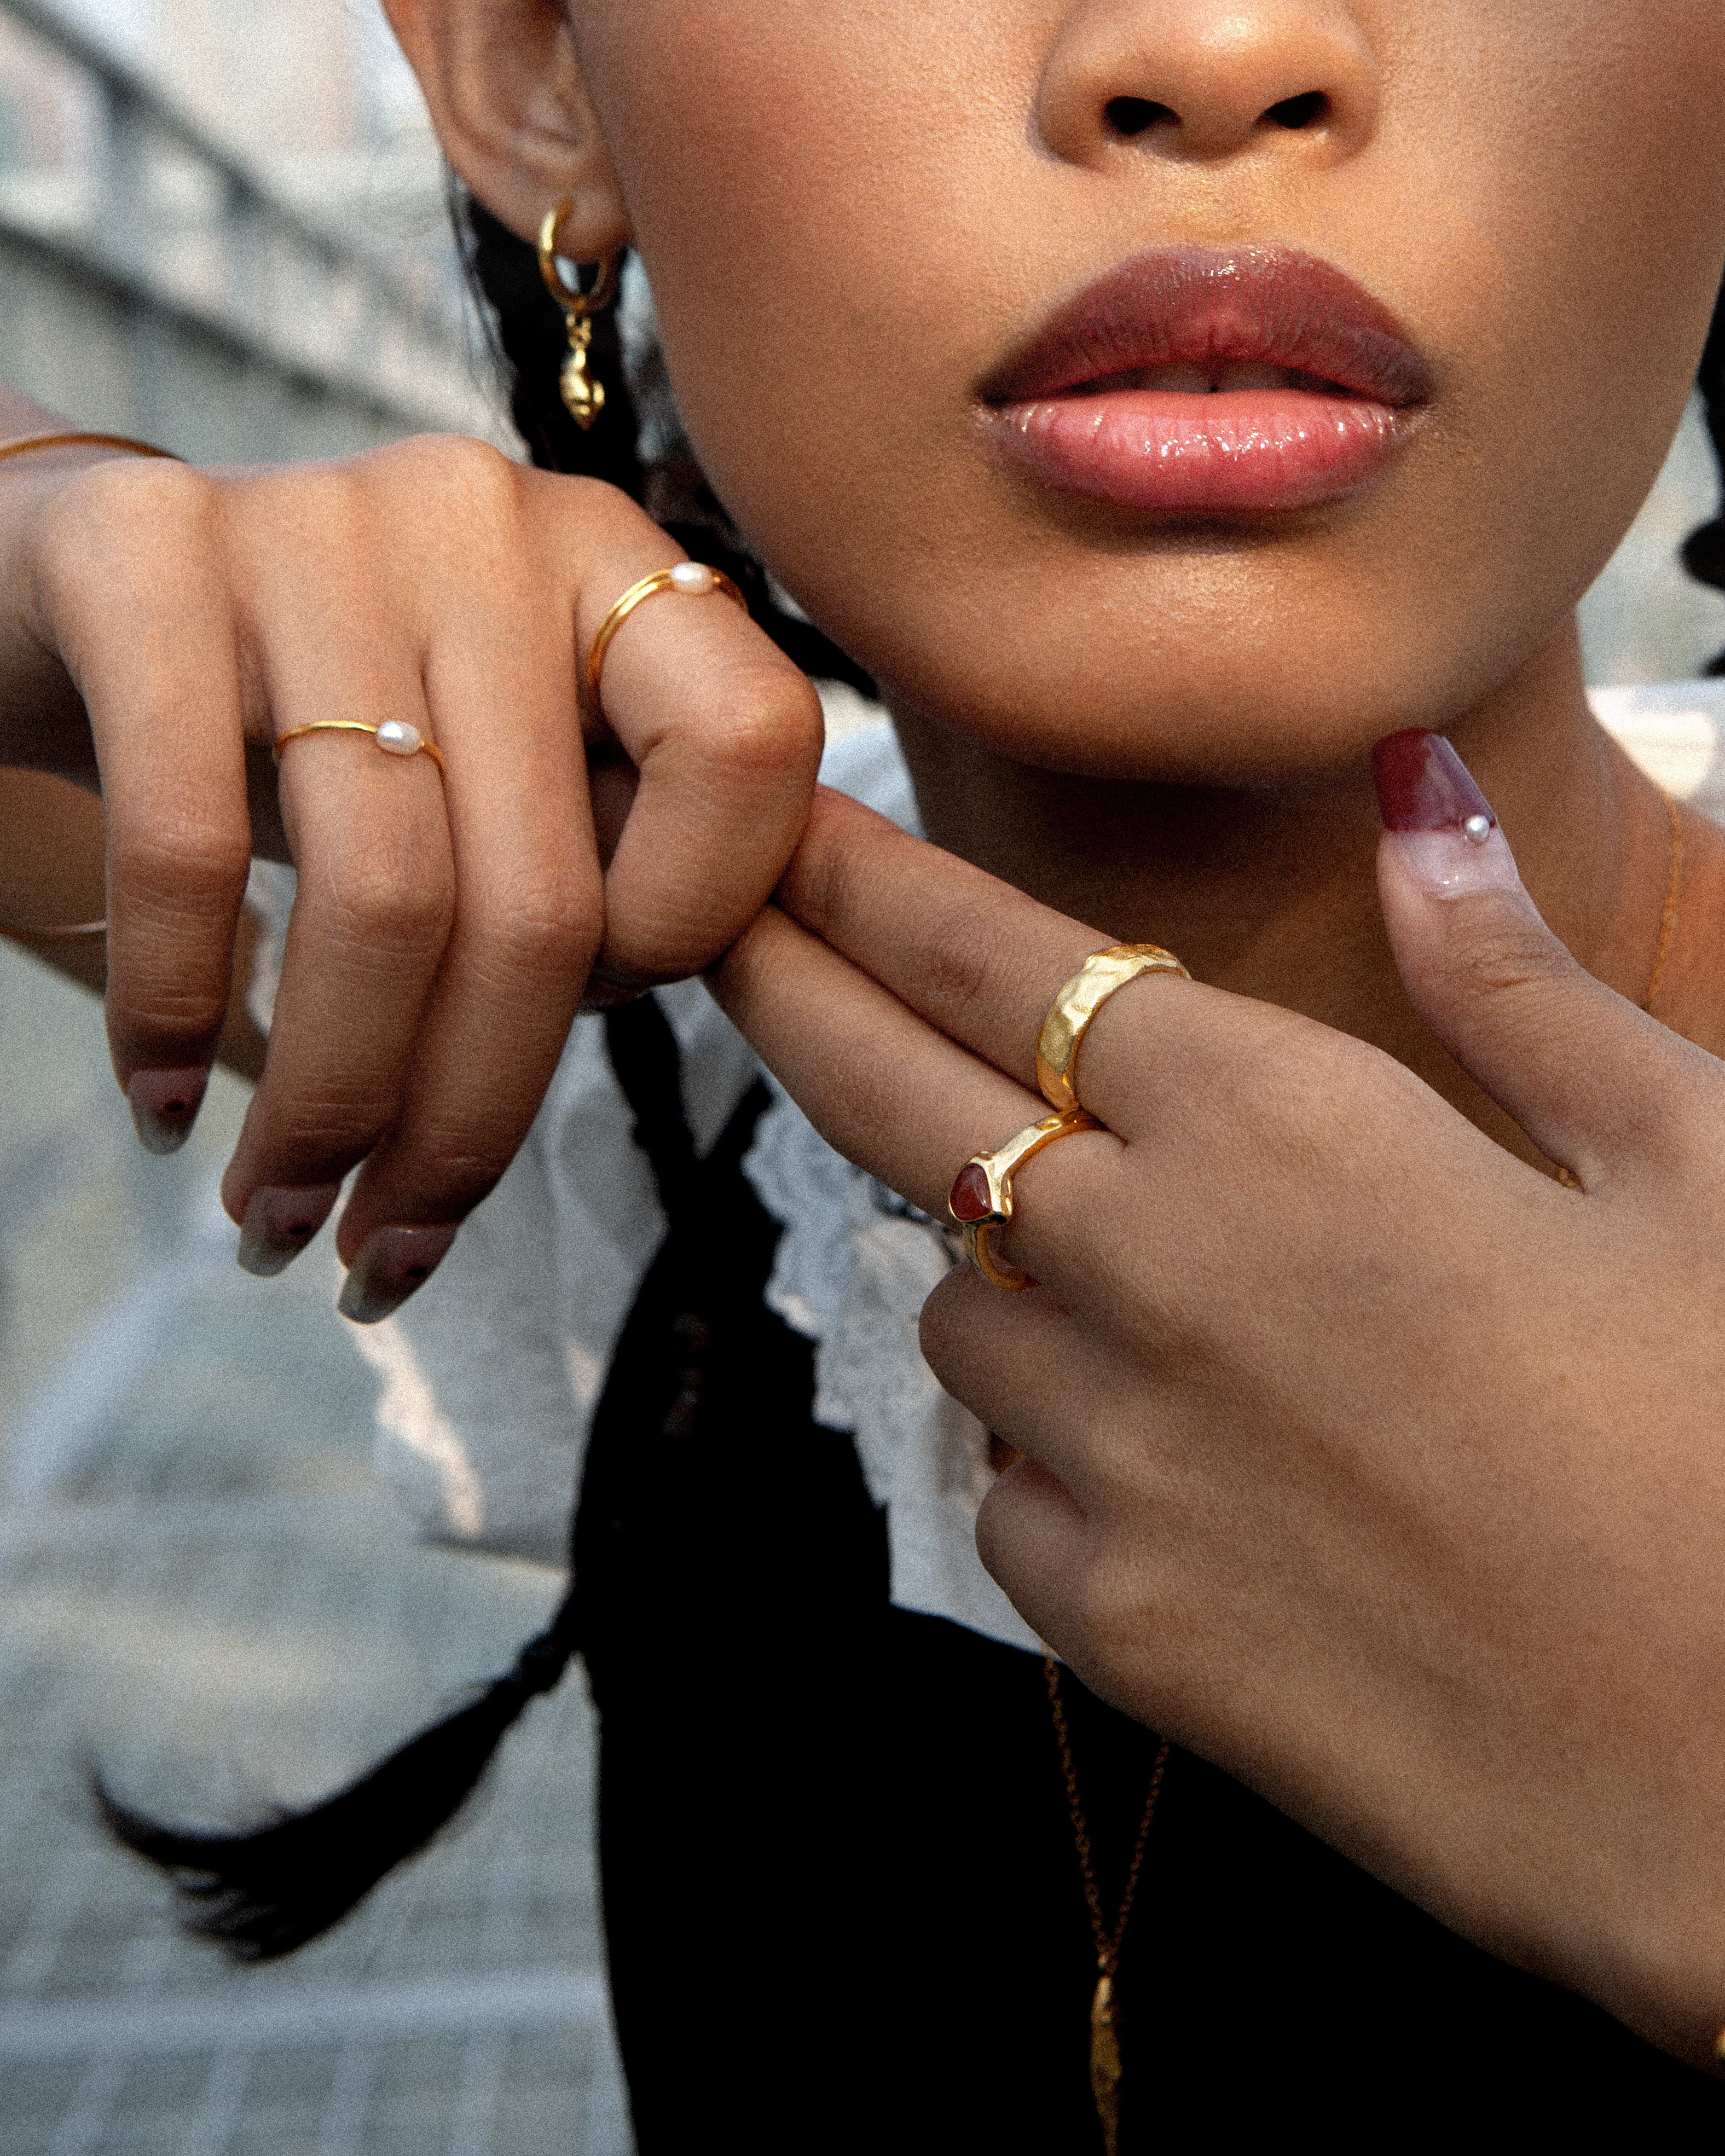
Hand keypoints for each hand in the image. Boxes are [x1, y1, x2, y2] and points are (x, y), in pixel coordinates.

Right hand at [0, 433, 819, 1310]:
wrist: (82, 593)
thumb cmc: (323, 725)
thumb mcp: (486, 768)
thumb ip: (592, 858)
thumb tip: (658, 1013)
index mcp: (614, 569)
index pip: (752, 750)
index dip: (690, 924)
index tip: (588, 1014)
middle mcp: (486, 525)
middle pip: (543, 891)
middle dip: (467, 1121)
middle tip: (385, 1249)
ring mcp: (315, 524)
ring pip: (382, 896)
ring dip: (331, 1107)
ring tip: (276, 1217)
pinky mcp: (141, 552)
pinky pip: (189, 842)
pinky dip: (182, 1007)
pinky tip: (166, 1101)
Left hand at [711, 779, 1724, 2068]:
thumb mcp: (1688, 1157)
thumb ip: (1506, 971)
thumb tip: (1412, 791)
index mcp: (1278, 1125)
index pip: (998, 958)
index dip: (871, 884)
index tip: (785, 834)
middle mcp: (1143, 1269)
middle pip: (888, 1093)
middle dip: (785, 987)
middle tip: (717, 929)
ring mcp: (1104, 1452)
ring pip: (953, 1301)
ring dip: (990, 1259)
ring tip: (1100, 1267)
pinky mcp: (1105, 1619)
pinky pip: (1001, 1481)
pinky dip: (1043, 1443)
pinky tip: (1158, 1454)